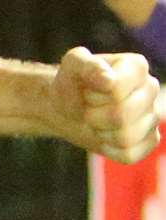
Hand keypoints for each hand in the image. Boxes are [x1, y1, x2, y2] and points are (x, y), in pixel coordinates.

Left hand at [51, 47, 162, 163]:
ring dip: (101, 133)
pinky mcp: (150, 141)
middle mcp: (151, 89)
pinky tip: (105, 136)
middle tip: (89, 108)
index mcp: (137, 67)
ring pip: (126, 137)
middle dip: (94, 116)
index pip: (116, 91)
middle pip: (121, 116)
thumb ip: (86, 65)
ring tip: (97, 121)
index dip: (93, 95)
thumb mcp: (71, 67)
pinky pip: (129, 154)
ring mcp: (153, 116)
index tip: (88, 90)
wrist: (66, 108)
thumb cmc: (72, 84)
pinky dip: (109, 149)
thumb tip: (109, 80)